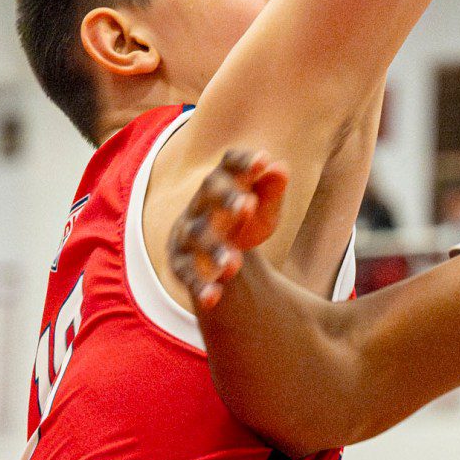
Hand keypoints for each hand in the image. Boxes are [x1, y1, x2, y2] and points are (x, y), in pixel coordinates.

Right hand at [168, 150, 288, 312]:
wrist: (218, 252)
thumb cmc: (247, 219)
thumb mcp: (264, 206)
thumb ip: (272, 188)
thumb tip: (279, 168)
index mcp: (224, 181)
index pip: (229, 164)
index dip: (244, 161)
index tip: (262, 161)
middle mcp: (201, 202)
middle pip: (209, 193)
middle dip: (227, 199)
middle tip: (248, 206)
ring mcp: (188, 231)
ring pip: (196, 235)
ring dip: (214, 248)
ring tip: (235, 264)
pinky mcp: (179, 262)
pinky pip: (185, 273)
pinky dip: (199, 286)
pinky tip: (214, 297)